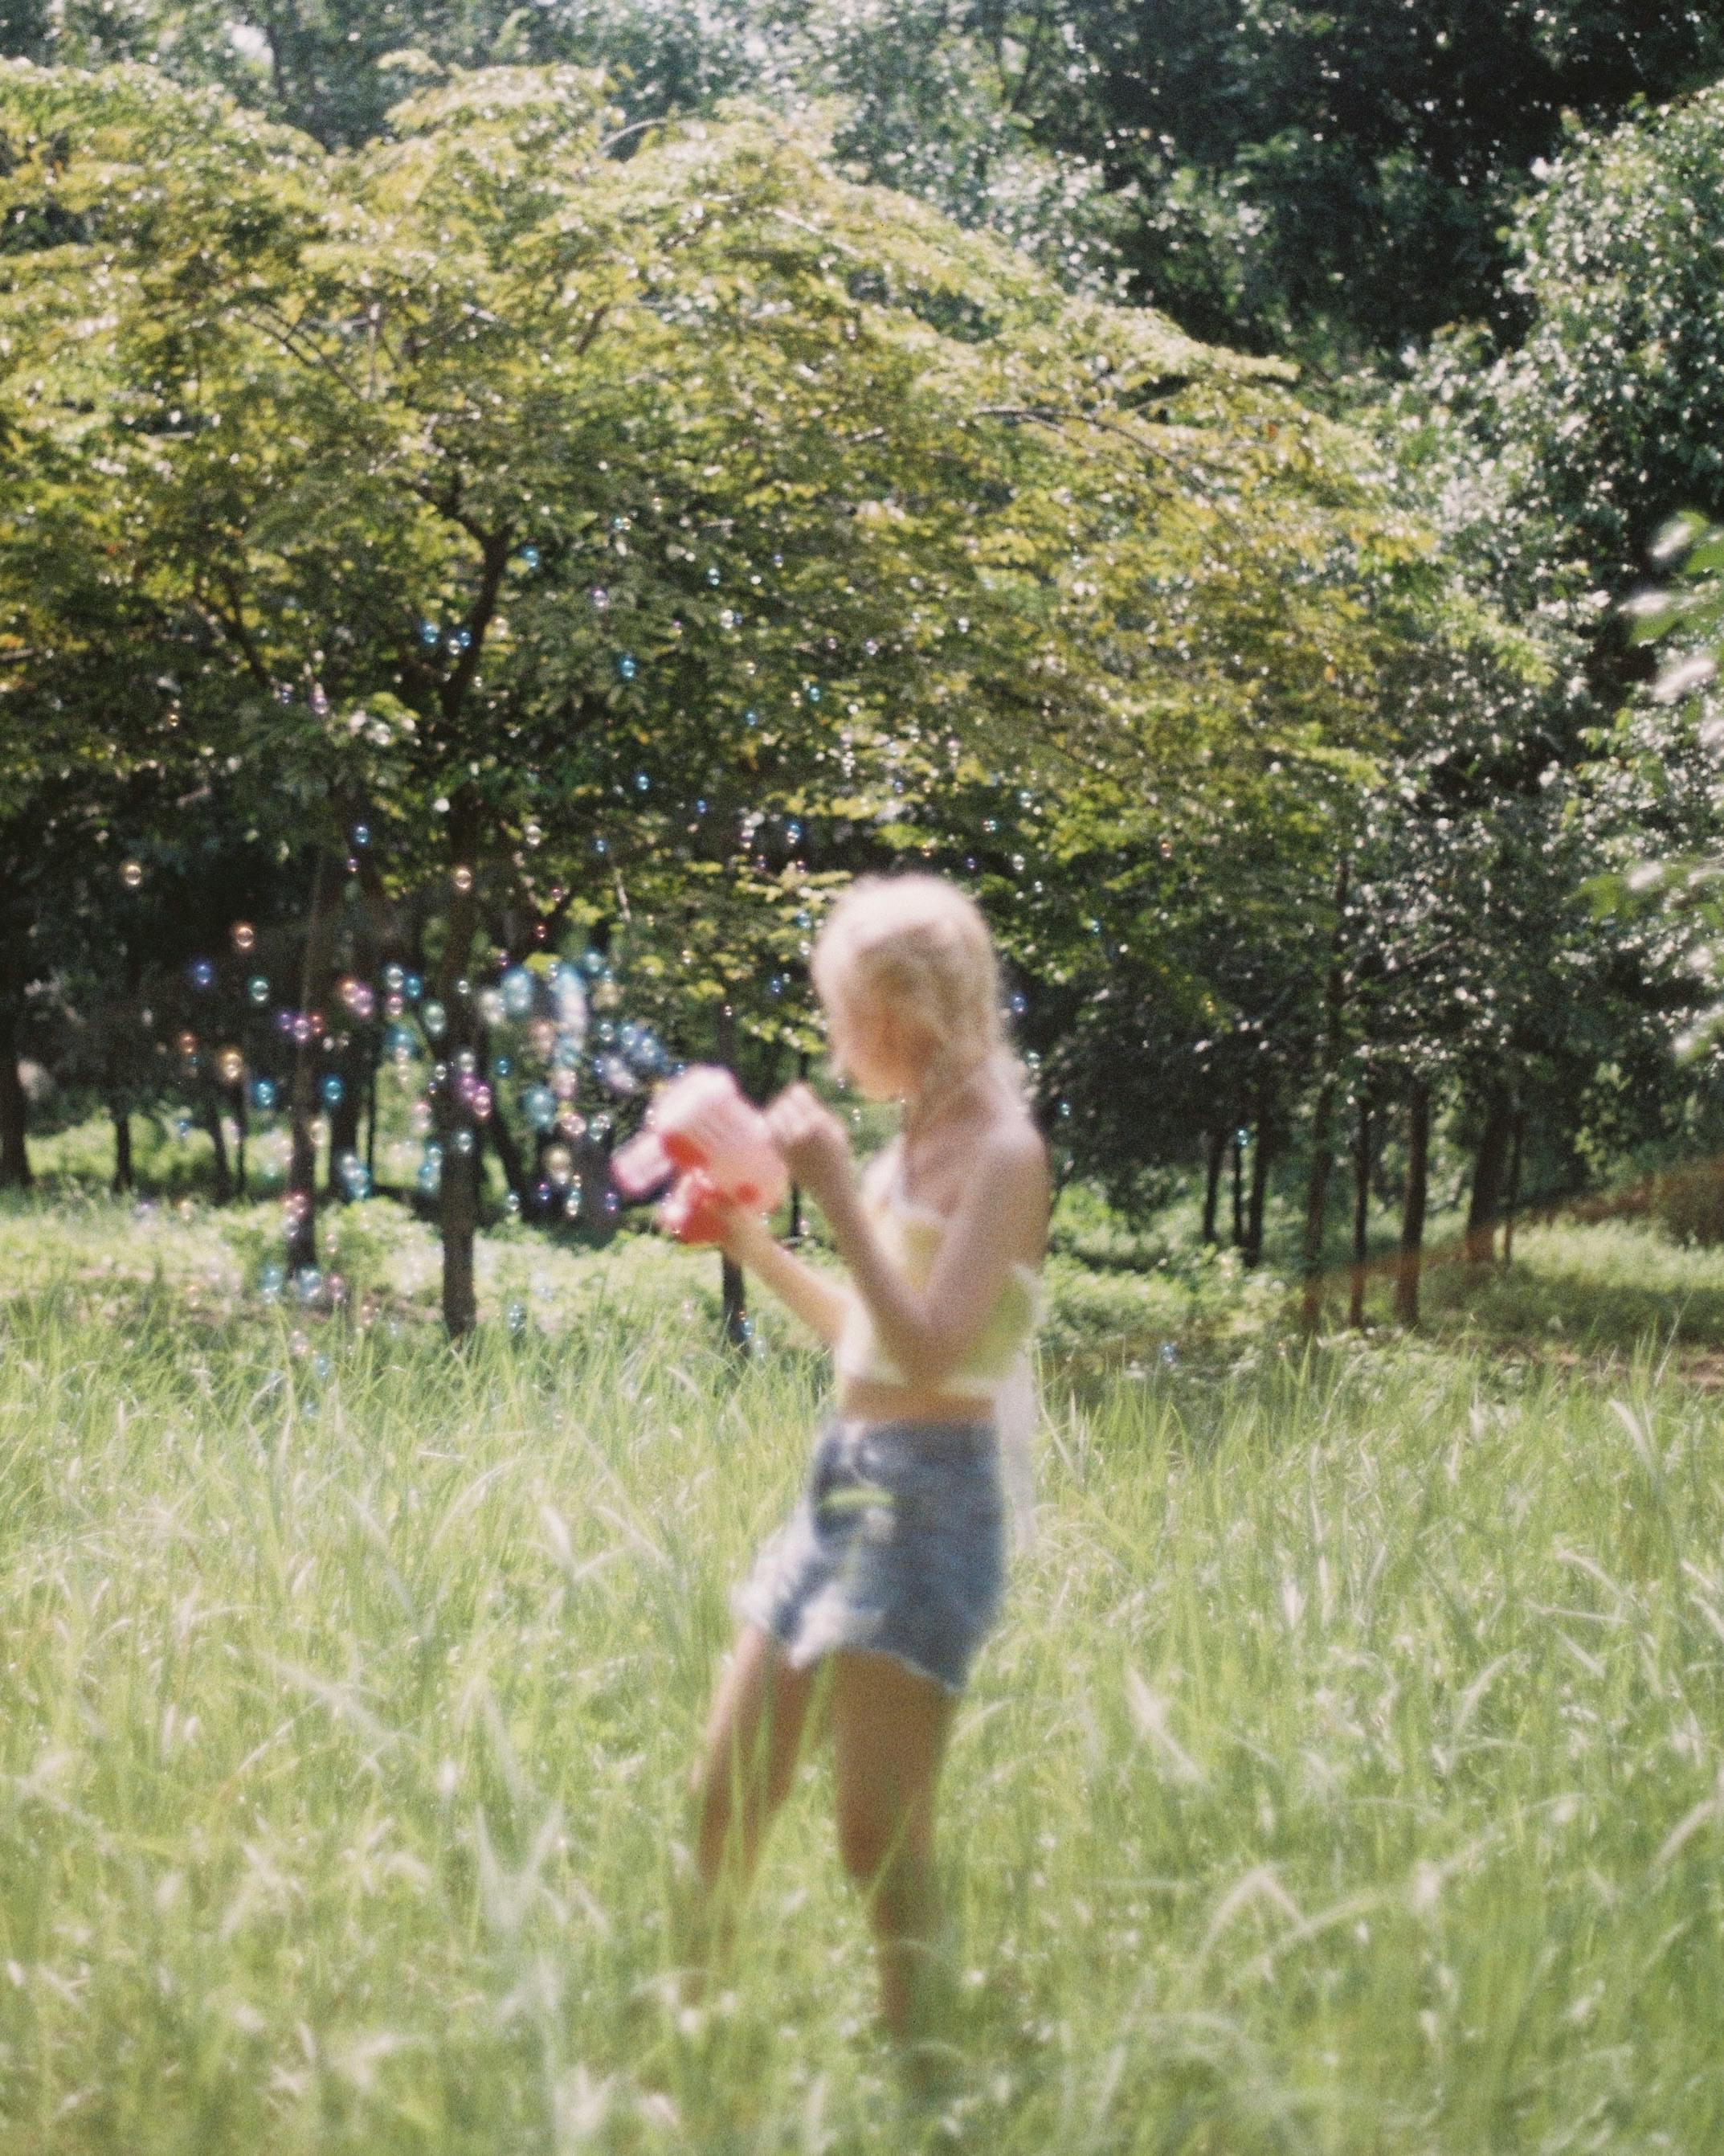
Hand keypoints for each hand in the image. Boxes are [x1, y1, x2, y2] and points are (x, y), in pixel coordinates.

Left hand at [765, 1084, 853, 1208]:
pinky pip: (767, 1132)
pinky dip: (770, 1127)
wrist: (832, 1186)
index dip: (798, 1093)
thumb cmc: (838, 1155)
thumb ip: (818, 1109)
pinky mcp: (780, 1154)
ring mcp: (788, 1144)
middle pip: (782, 1103)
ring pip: (772, 1116)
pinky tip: (778, 1129)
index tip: (801, 1097)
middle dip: (787, 1103)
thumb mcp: (837, 1128)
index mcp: (817, 1122)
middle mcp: (800, 1131)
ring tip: (785, 1118)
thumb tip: (798, 1091)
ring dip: (777, 1114)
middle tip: (792, 1108)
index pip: (796, 1093)